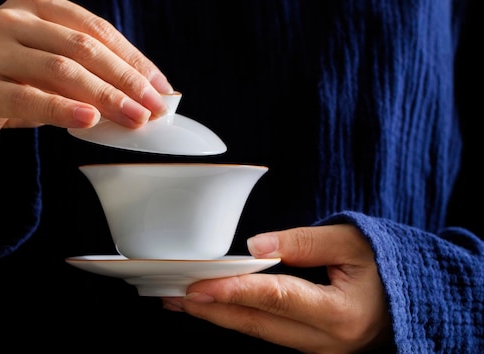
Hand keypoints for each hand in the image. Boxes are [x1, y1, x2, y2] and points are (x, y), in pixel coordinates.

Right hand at [0, 0, 172, 152]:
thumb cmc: (14, 79)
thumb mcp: (52, 64)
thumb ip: (90, 70)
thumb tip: (146, 93)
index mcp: (37, 4)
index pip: (97, 30)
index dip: (134, 59)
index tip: (161, 87)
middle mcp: (13, 19)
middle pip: (83, 48)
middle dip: (126, 79)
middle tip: (155, 106)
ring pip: (61, 70)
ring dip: (105, 96)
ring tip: (133, 116)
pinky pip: (30, 98)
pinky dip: (64, 110)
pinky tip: (90, 119)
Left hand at [161, 224, 391, 352]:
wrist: (413, 299)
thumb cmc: (387, 266)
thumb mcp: (351, 242)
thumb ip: (302, 243)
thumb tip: (256, 245)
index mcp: (340, 312)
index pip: (276, 299)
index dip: (234, 291)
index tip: (198, 286)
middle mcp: (326, 340)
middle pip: (258, 325)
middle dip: (211, 311)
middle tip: (172, 296)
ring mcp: (318, 349)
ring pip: (259, 333)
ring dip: (219, 317)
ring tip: (182, 302)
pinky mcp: (311, 346)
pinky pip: (268, 333)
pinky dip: (239, 319)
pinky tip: (217, 308)